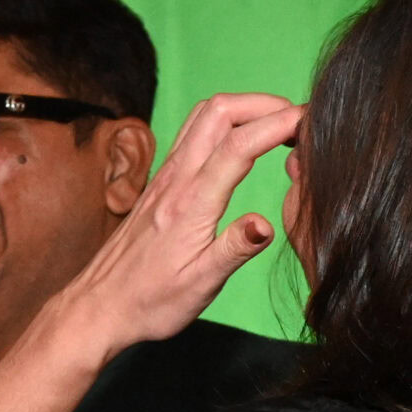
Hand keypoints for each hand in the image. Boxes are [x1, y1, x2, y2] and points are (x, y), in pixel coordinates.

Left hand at [52, 91, 303, 355]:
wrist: (99, 307)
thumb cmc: (150, 302)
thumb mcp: (199, 286)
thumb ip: (234, 250)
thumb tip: (265, 223)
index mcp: (191, 204)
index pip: (240, 144)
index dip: (279, 123)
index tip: (312, 122)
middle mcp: (175, 180)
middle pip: (219, 112)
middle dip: (264, 103)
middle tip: (299, 120)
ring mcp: (164, 177)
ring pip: (203, 117)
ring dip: (244, 109)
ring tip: (278, 125)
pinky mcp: (160, 183)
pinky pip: (192, 134)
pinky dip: (224, 124)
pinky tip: (243, 143)